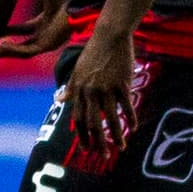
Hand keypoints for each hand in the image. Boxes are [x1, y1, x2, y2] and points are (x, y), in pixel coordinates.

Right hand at [0, 0, 71, 58]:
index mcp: (44, 22)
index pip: (22, 30)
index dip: (7, 30)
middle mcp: (45, 34)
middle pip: (19, 44)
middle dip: (2, 46)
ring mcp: (46, 41)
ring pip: (21, 51)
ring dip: (5, 51)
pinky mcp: (47, 45)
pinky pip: (26, 51)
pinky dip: (13, 49)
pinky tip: (1, 45)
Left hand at [65, 29, 135, 160]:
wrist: (109, 36)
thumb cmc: (93, 53)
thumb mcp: (78, 70)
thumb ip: (70, 87)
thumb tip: (59, 100)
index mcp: (79, 89)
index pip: (78, 118)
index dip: (82, 135)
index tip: (86, 149)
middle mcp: (90, 91)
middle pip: (93, 123)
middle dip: (98, 142)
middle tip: (103, 156)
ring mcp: (106, 88)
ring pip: (110, 118)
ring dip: (116, 135)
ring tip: (121, 147)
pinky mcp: (121, 83)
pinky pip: (126, 105)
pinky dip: (130, 118)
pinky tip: (133, 127)